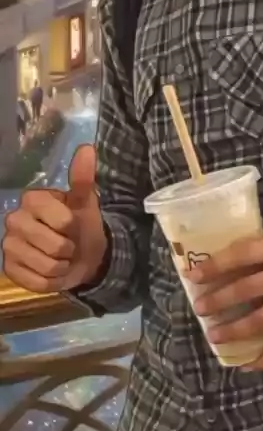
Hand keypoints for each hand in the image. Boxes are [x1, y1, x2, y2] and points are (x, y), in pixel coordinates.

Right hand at [2, 144, 107, 293]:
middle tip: (68, 245)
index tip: (72, 225)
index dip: (72, 226)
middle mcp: (14, 219)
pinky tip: (51, 272)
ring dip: (61, 266)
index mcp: (32, 199)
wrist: (80, 256)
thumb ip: (83, 178)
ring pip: (45, 265)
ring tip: (61, 258)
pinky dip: (50, 281)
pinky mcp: (9, 269)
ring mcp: (9, 245)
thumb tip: (87, 148)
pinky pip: (36, 282)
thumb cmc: (81, 225)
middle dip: (68, 249)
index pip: (61, 219)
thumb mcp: (86, 202)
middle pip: (53, 244)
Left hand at [186, 231, 262, 369]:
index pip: (243, 254)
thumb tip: (229, 265)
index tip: (193, 275)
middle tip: (199, 308)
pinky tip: (250, 365)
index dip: (216, 265)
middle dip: (219, 300)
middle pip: (247, 288)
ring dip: (235, 329)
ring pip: (261, 319)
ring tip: (214, 336)